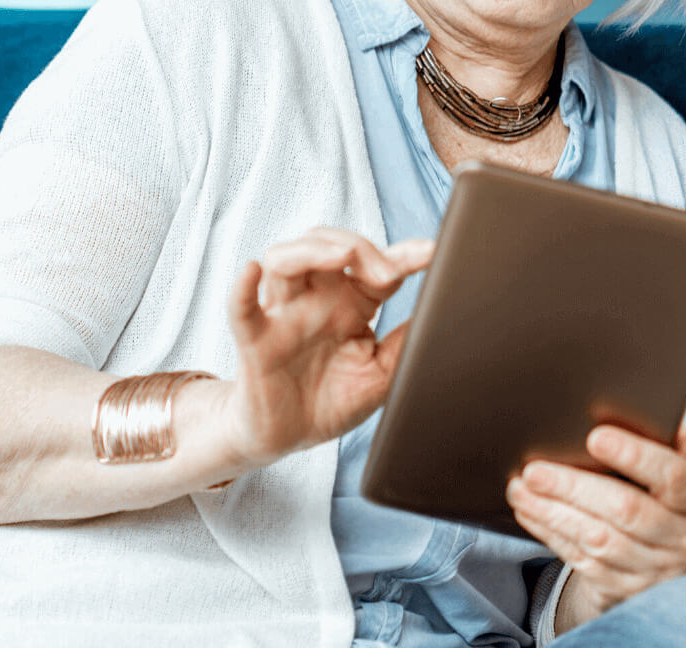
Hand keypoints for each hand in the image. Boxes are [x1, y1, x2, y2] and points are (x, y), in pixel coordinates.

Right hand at [220, 228, 432, 465]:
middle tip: (388, 272)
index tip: (432, 251)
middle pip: (329, 245)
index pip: (377, 267)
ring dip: (312, 250)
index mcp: (351, 303)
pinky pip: (241, 309)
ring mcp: (283, 315)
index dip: (405, 255)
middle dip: (361, 248)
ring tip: (341, 255)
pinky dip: (242, 288)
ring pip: (285, 260)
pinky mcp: (255, 341)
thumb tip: (444, 313)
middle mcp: (316, 299)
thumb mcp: (383, 374)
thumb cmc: (332, 400)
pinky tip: (252, 270)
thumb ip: (406, 343)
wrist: (288, 439)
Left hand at [506, 418, 685, 627]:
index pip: (675, 477)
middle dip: (575, 487)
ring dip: (552, 512)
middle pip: (627, 511)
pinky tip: (531, 513)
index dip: (636, 457)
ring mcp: (655, 573)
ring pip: (598, 539)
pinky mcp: (623, 592)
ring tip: (520, 488)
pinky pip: (582, 560)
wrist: (670, 568)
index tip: (596, 437)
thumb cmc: (672, 506)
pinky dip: (552, 534)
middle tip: (535, 469)